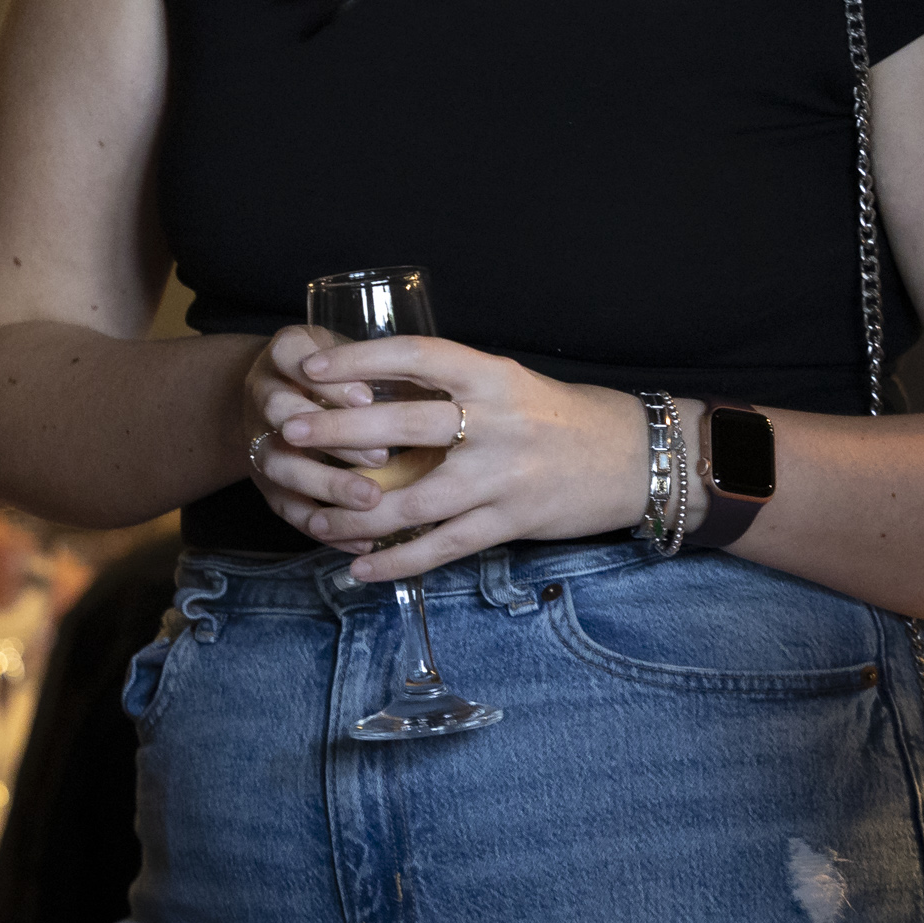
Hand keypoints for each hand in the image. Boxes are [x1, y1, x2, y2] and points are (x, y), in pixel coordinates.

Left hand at [241, 332, 650, 580]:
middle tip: (288, 431)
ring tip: (311, 513)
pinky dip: (396, 560)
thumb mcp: (512, 386)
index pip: (417, 356)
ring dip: (355, 509)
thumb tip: (382, 390)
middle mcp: (497, 421)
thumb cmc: (564, 417)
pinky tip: (359, 566)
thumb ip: (457, 389)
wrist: (635, 458)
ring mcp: (504, 476)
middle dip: (338, 429)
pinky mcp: (511, 522)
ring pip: (413, 497)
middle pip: (404, 423)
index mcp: (493, 375)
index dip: (360, 359)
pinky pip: (442, 547)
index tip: (313, 365)